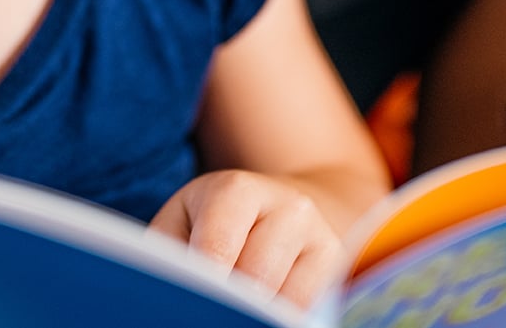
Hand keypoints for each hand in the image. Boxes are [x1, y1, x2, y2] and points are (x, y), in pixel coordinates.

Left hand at [148, 169, 344, 308]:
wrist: (287, 208)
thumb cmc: (215, 223)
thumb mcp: (183, 223)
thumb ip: (167, 253)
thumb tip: (165, 294)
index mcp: (236, 190)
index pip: (216, 251)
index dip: (202, 286)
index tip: (190, 304)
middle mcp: (288, 206)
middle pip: (255, 279)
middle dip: (229, 304)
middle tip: (211, 310)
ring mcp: (320, 234)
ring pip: (287, 299)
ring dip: (259, 312)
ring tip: (239, 309)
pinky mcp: (340, 264)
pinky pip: (311, 307)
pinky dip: (284, 315)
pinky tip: (267, 311)